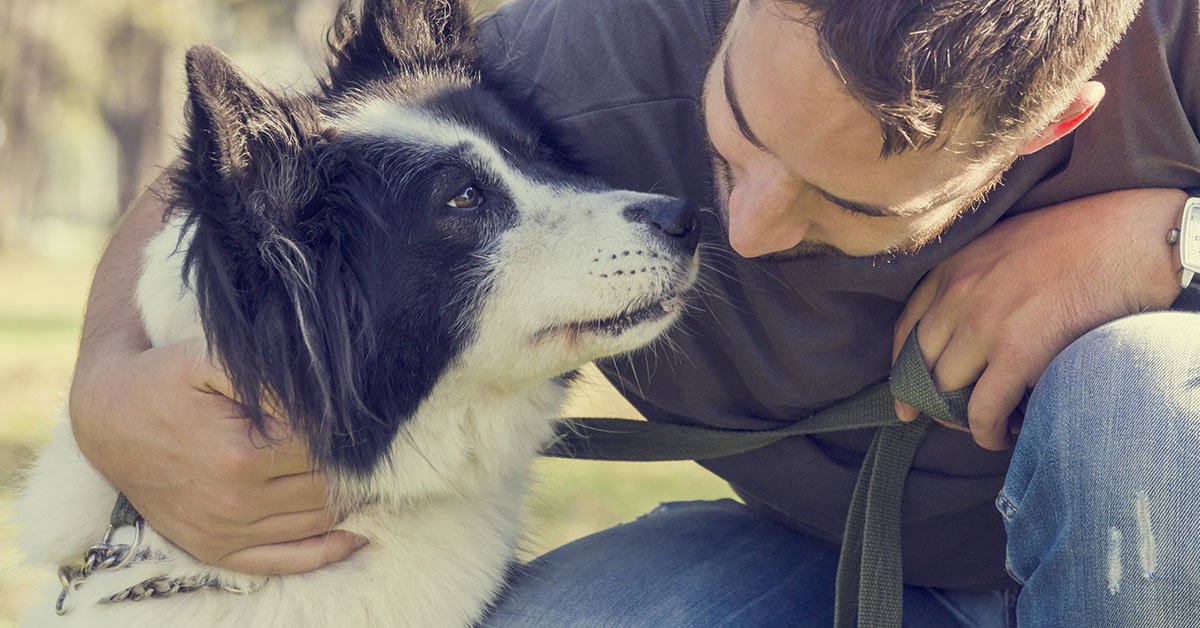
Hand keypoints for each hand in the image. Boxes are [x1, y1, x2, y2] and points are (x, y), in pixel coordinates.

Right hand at [70, 339, 365, 573]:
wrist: (106, 417)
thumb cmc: (163, 380)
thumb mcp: (210, 359)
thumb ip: (270, 376)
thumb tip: (326, 398)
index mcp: (240, 455)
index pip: (325, 449)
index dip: (349, 431)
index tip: (362, 416)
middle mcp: (234, 502)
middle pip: (328, 487)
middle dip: (356, 465)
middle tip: (374, 444)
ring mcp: (224, 532)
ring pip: (317, 522)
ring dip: (350, 501)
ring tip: (367, 473)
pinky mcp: (215, 549)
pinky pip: (286, 561)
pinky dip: (328, 549)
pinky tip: (357, 531)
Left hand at [893, 188, 1184, 449]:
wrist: (1132, 239)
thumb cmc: (1081, 240)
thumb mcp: (1005, 245)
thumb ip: (976, 280)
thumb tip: (964, 331)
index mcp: (952, 265)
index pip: (906, 329)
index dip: (901, 371)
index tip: (904, 399)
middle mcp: (958, 293)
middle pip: (921, 365)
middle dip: (931, 401)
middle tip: (950, 420)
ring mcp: (984, 322)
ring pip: (946, 391)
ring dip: (961, 418)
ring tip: (985, 425)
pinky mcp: (1018, 352)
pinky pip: (983, 410)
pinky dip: (986, 433)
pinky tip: (1002, 436)